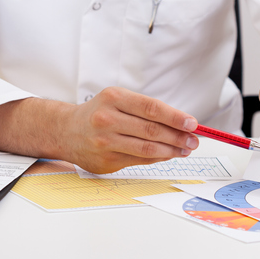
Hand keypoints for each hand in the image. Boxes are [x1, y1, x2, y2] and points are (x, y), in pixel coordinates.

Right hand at [61, 87, 198, 173]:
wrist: (66, 130)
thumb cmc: (98, 113)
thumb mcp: (117, 100)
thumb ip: (145, 109)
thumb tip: (180, 123)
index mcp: (113, 98)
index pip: (152, 108)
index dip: (175, 117)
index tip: (192, 124)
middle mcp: (107, 119)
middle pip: (151, 130)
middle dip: (178, 137)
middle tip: (193, 140)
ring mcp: (105, 142)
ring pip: (147, 148)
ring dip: (171, 150)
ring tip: (185, 149)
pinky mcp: (106, 161)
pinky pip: (139, 160)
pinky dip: (157, 158)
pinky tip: (168, 154)